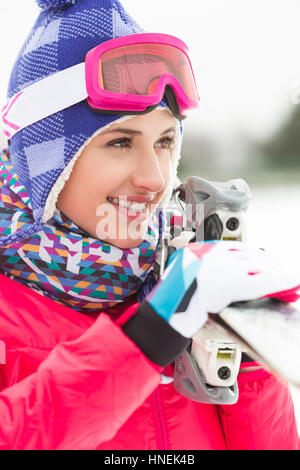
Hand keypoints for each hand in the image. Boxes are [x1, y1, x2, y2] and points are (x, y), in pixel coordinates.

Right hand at [146, 241, 299, 337]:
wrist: (165, 314)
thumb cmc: (172, 302)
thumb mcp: (186, 278)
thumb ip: (205, 273)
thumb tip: (222, 277)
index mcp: (198, 251)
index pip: (234, 248)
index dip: (254, 257)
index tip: (264, 262)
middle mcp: (210, 254)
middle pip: (248, 256)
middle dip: (268, 265)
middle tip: (282, 274)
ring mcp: (220, 267)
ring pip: (257, 267)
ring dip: (277, 275)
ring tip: (289, 281)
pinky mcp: (230, 283)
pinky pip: (260, 281)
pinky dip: (278, 283)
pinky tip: (289, 284)